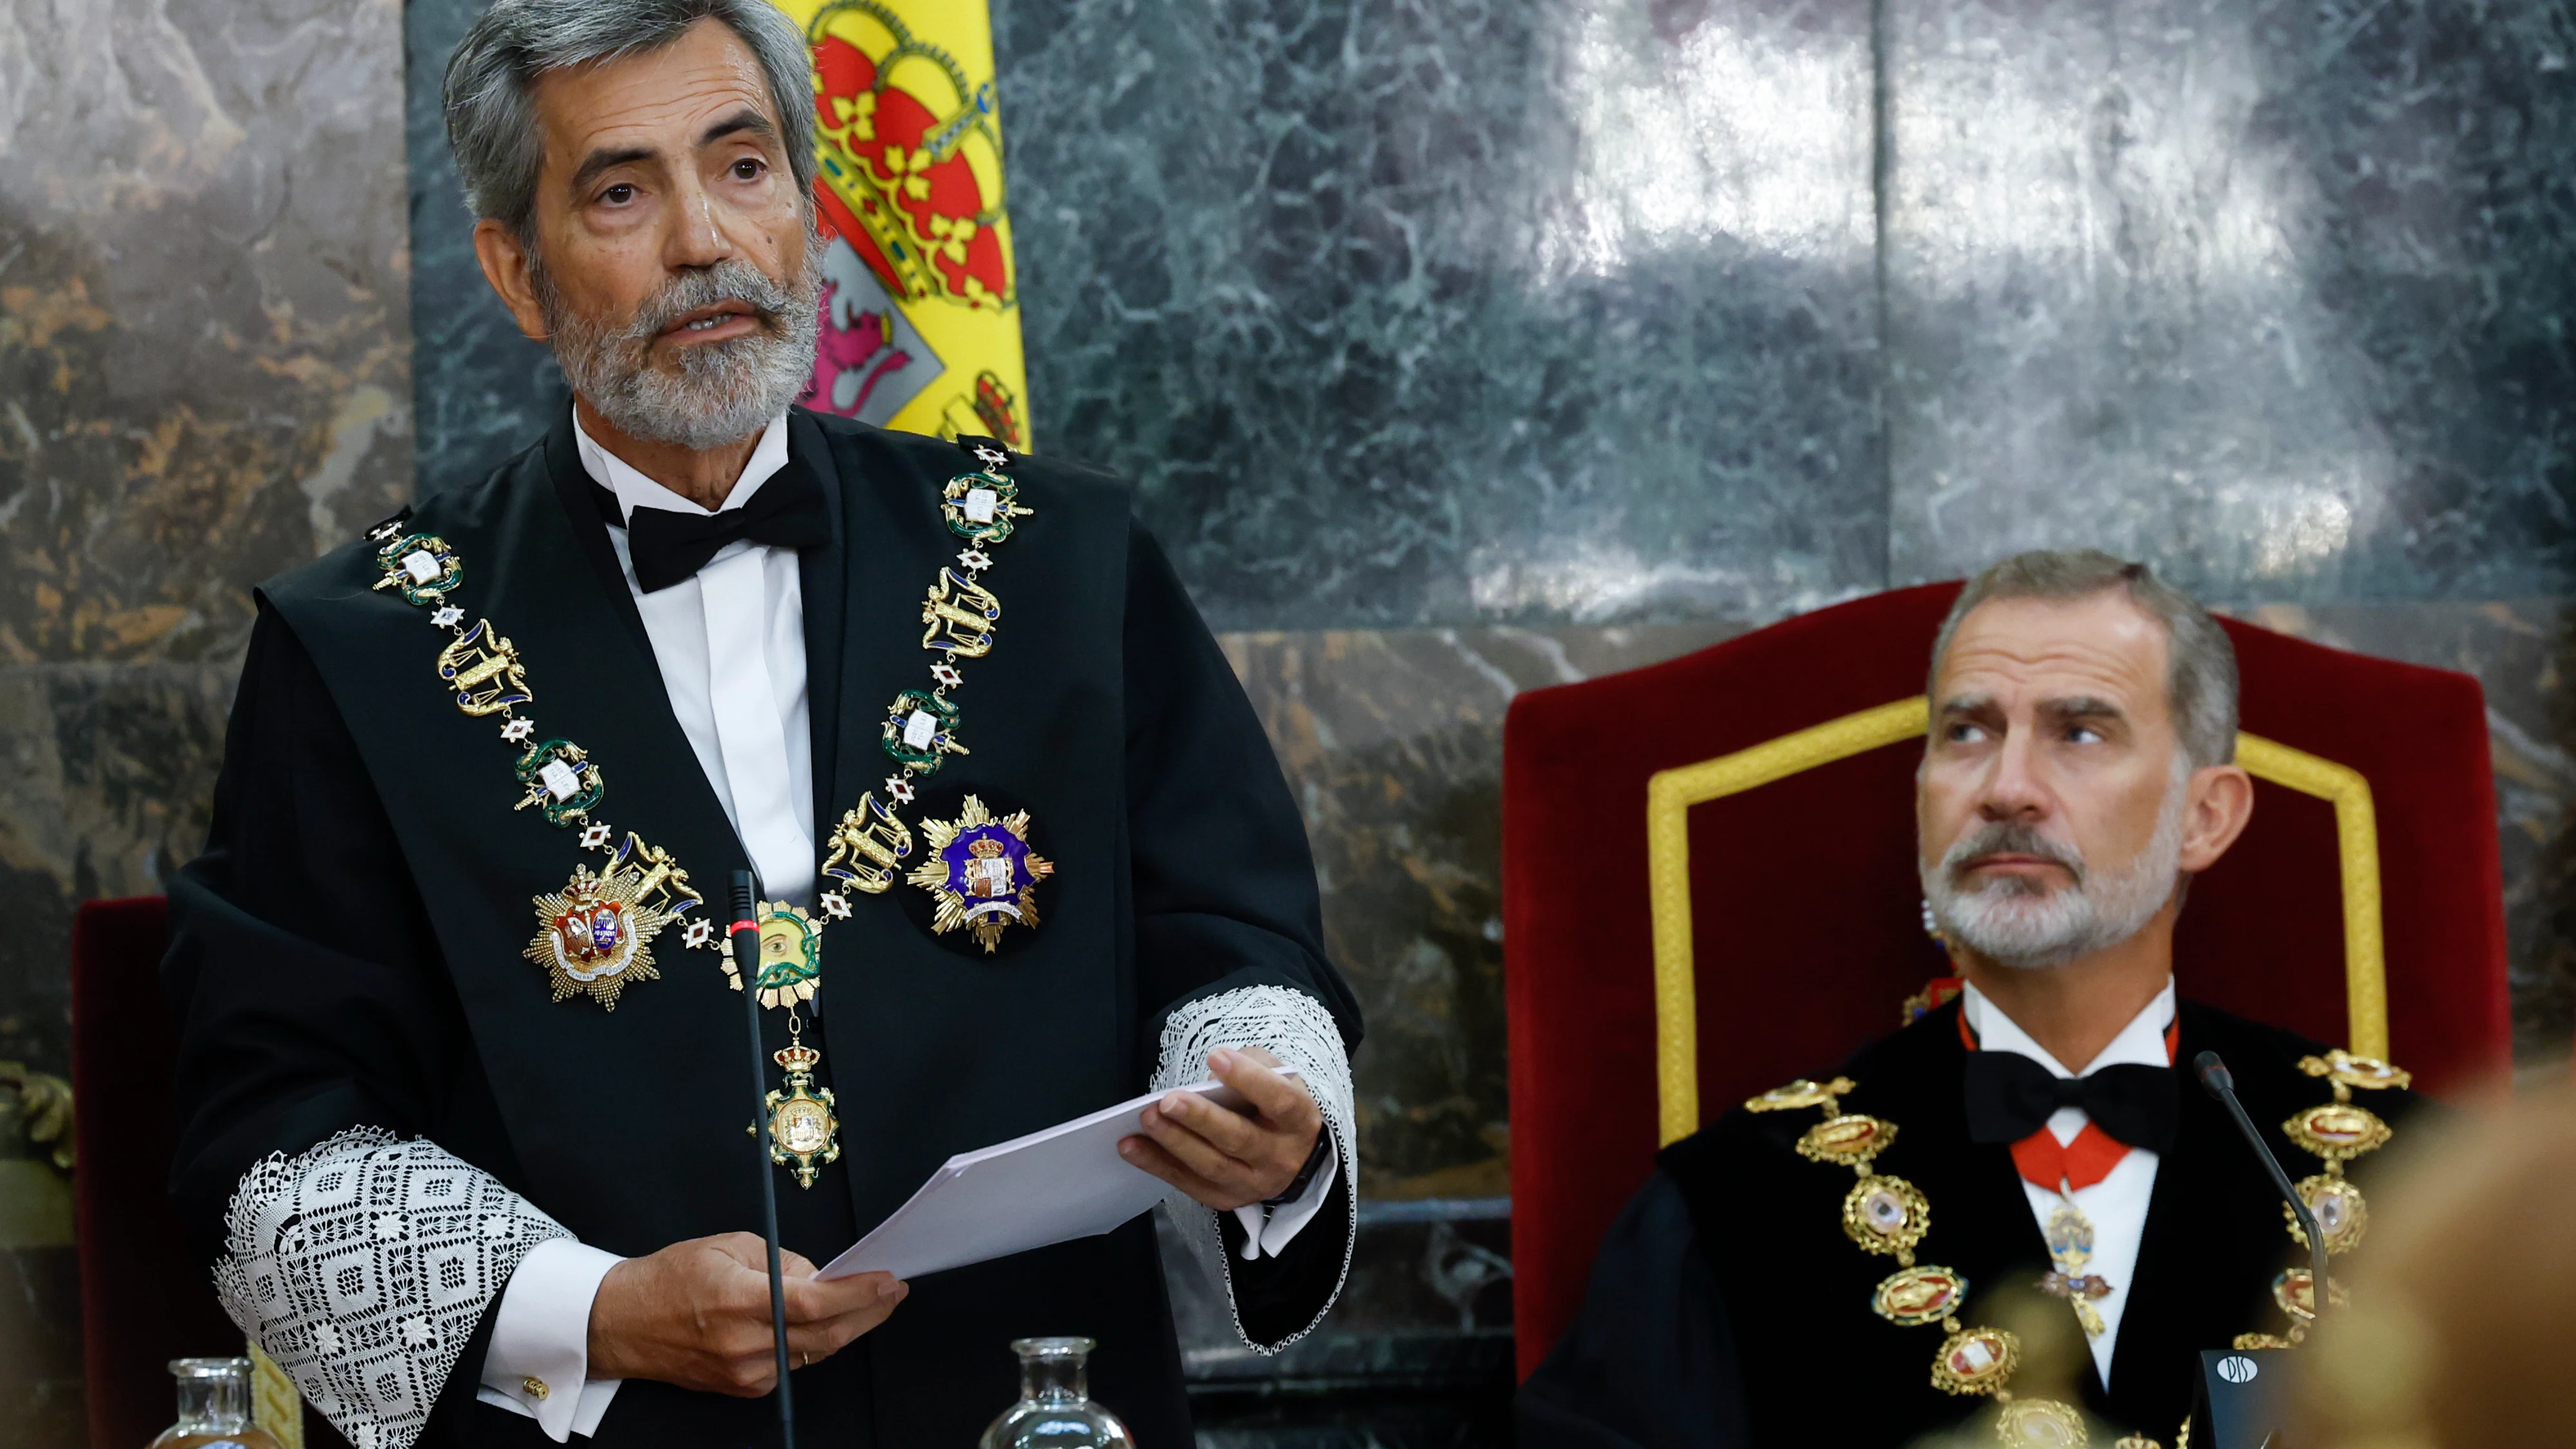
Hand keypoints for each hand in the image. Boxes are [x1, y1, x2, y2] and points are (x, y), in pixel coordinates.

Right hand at [586, 1232, 905, 1394]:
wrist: (624, 1324)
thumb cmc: (671, 1278)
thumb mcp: (729, 1246)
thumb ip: (783, 1262)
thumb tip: (822, 1277)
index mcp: (740, 1300)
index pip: (816, 1302)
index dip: (859, 1293)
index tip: (889, 1280)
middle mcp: (745, 1343)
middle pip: (828, 1333)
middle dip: (870, 1311)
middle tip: (893, 1291)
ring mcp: (746, 1371)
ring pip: (816, 1350)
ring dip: (846, 1326)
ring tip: (867, 1300)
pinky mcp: (745, 1387)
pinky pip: (793, 1363)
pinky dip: (811, 1341)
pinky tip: (818, 1322)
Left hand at [1118, 1046, 1323, 1211]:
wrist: (1294, 1159)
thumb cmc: (1276, 1108)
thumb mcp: (1280, 1079)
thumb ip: (1253, 1068)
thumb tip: (1210, 1078)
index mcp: (1298, 1120)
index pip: (1277, 1100)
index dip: (1248, 1079)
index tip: (1216, 1057)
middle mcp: (1279, 1157)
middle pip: (1238, 1139)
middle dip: (1200, 1118)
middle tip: (1168, 1100)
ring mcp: (1253, 1183)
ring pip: (1211, 1165)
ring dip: (1174, 1142)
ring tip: (1147, 1119)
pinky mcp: (1226, 1199)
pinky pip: (1189, 1184)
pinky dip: (1157, 1165)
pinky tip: (1131, 1146)